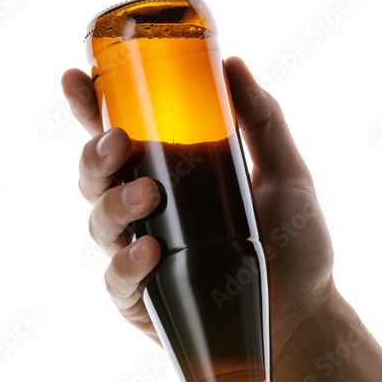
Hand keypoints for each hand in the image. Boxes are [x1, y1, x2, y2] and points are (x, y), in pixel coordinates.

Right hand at [61, 56, 335, 370]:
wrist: (304, 316)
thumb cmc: (295, 248)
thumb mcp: (287, 176)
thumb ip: (262, 121)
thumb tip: (232, 64)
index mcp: (169, 174)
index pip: (118, 133)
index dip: (90, 105)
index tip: (77, 77)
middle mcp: (146, 212)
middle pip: (94, 176)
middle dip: (94, 155)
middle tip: (119, 144)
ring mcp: (139, 256)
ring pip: (98, 223)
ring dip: (112, 205)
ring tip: (147, 197)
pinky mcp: (142, 301)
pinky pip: (116, 279)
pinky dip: (126, 264)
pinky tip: (149, 253)